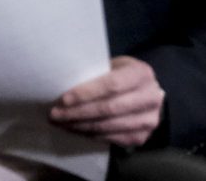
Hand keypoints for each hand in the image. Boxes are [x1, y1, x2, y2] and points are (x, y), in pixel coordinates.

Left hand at [49, 56, 164, 148]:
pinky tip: (76, 130)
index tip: (63, 99)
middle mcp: (150, 97)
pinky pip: (111, 139)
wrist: (149, 95)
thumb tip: (64, 84)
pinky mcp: (142, 137)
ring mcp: (148, 120)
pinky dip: (90, 135)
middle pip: (108, 108)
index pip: (112, 85)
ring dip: (80, 126)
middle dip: (78, 113)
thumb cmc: (124, 77)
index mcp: (142, 74)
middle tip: (55, 114)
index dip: (86, 93)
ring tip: (61, 123)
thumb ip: (98, 74)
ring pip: (107, 126)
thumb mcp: (116, 66)